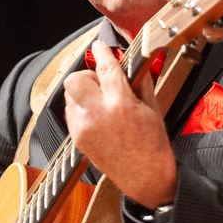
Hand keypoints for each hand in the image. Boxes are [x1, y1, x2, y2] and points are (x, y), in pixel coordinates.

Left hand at [64, 39, 177, 207]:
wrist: (145, 177)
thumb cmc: (152, 144)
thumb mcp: (152, 107)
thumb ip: (138, 81)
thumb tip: (129, 63)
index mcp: (120, 103)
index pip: (105, 68)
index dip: (101, 52)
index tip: (100, 46)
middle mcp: (97, 114)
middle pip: (75, 79)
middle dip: (86, 75)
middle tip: (100, 82)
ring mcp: (83, 127)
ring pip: (70, 96)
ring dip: (83, 93)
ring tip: (101, 102)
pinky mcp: (77, 138)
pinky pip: (71, 113)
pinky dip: (81, 109)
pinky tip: (97, 116)